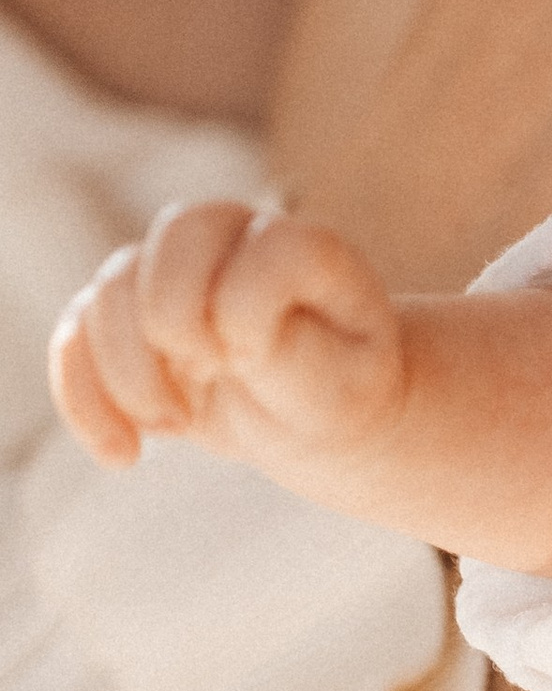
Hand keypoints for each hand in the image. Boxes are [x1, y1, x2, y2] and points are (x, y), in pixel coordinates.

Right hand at [50, 197, 401, 476]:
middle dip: (173, 321)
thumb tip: (228, 329)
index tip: (250, 363)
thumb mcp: (339, 385)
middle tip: (208, 380)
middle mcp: (231, 241)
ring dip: (129, 373)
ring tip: (175, 427)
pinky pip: (74, 341)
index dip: (241, 306)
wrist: (313, 417)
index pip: (263, 245)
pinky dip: (84, 402)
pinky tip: (122, 454)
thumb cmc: (335, 392)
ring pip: (111, 291)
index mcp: (300, 246)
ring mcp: (169, 274)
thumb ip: (292, 350)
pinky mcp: (125, 319)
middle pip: (175, 236)